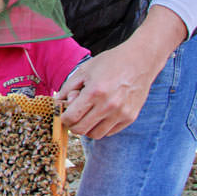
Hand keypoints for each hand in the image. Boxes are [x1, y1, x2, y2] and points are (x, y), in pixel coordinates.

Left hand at [58, 6, 185, 138]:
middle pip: (81, 130)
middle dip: (73, 124)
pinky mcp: (130, 117)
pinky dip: (101, 127)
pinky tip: (101, 114)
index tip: (65, 113)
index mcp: (94, 92)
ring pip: (95, 135)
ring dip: (87, 128)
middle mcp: (108, 106)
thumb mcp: (84, 70)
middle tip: (74, 115)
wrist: (140, 61)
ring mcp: (121, 113)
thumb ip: (68, 88)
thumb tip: (57, 103)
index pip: (71, 118)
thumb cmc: (110, 63)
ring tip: (88, 115)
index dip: (64, 118)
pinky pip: (110, 132)